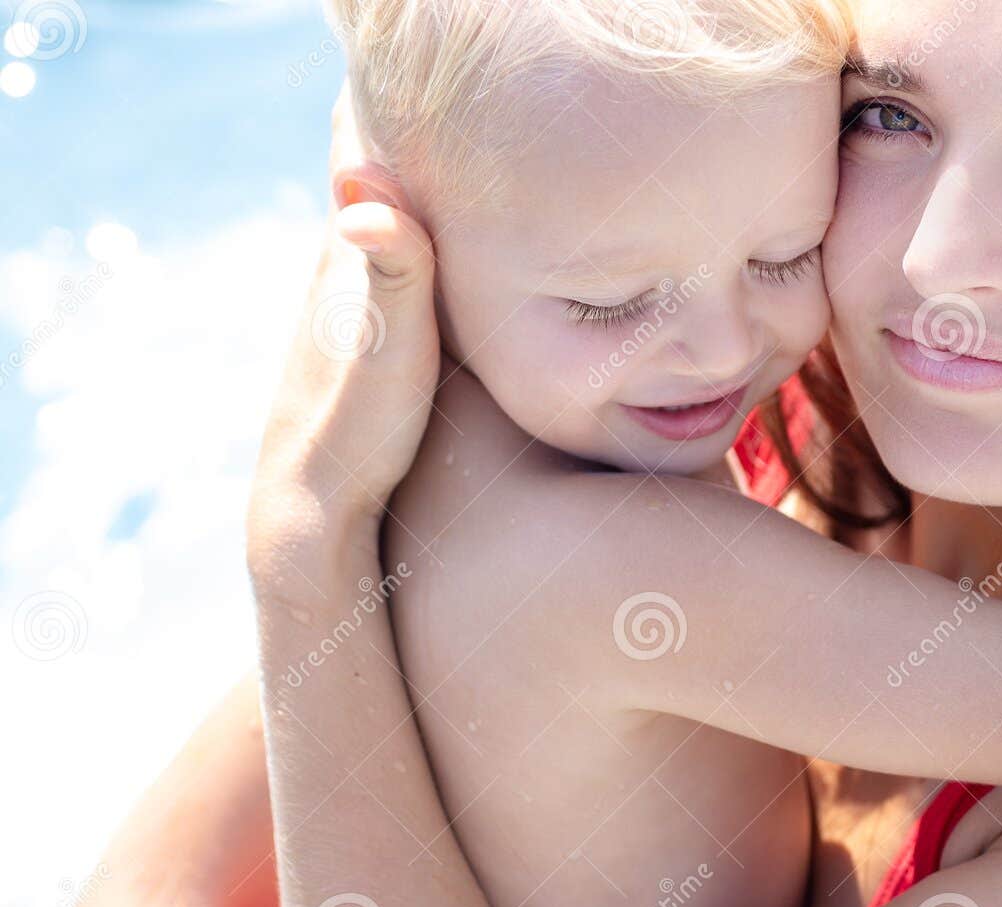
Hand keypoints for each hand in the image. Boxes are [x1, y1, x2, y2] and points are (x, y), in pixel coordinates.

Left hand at [247, 82, 440, 572]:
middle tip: (486, 141)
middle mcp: (336, 272)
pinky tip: (457, 282)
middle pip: (380, 188)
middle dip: (421, 160)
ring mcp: (345, 313)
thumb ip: (392, 258)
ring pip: (387, 239)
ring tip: (484, 196)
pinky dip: (423, 264)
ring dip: (424, 215)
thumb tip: (363, 176)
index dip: (401, 120)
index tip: (454, 104)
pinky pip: (397, 283)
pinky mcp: (360, 352)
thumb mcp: (390, 338)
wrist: (316, 508)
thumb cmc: (358, 423)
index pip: (366, 150)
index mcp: (344, 251)